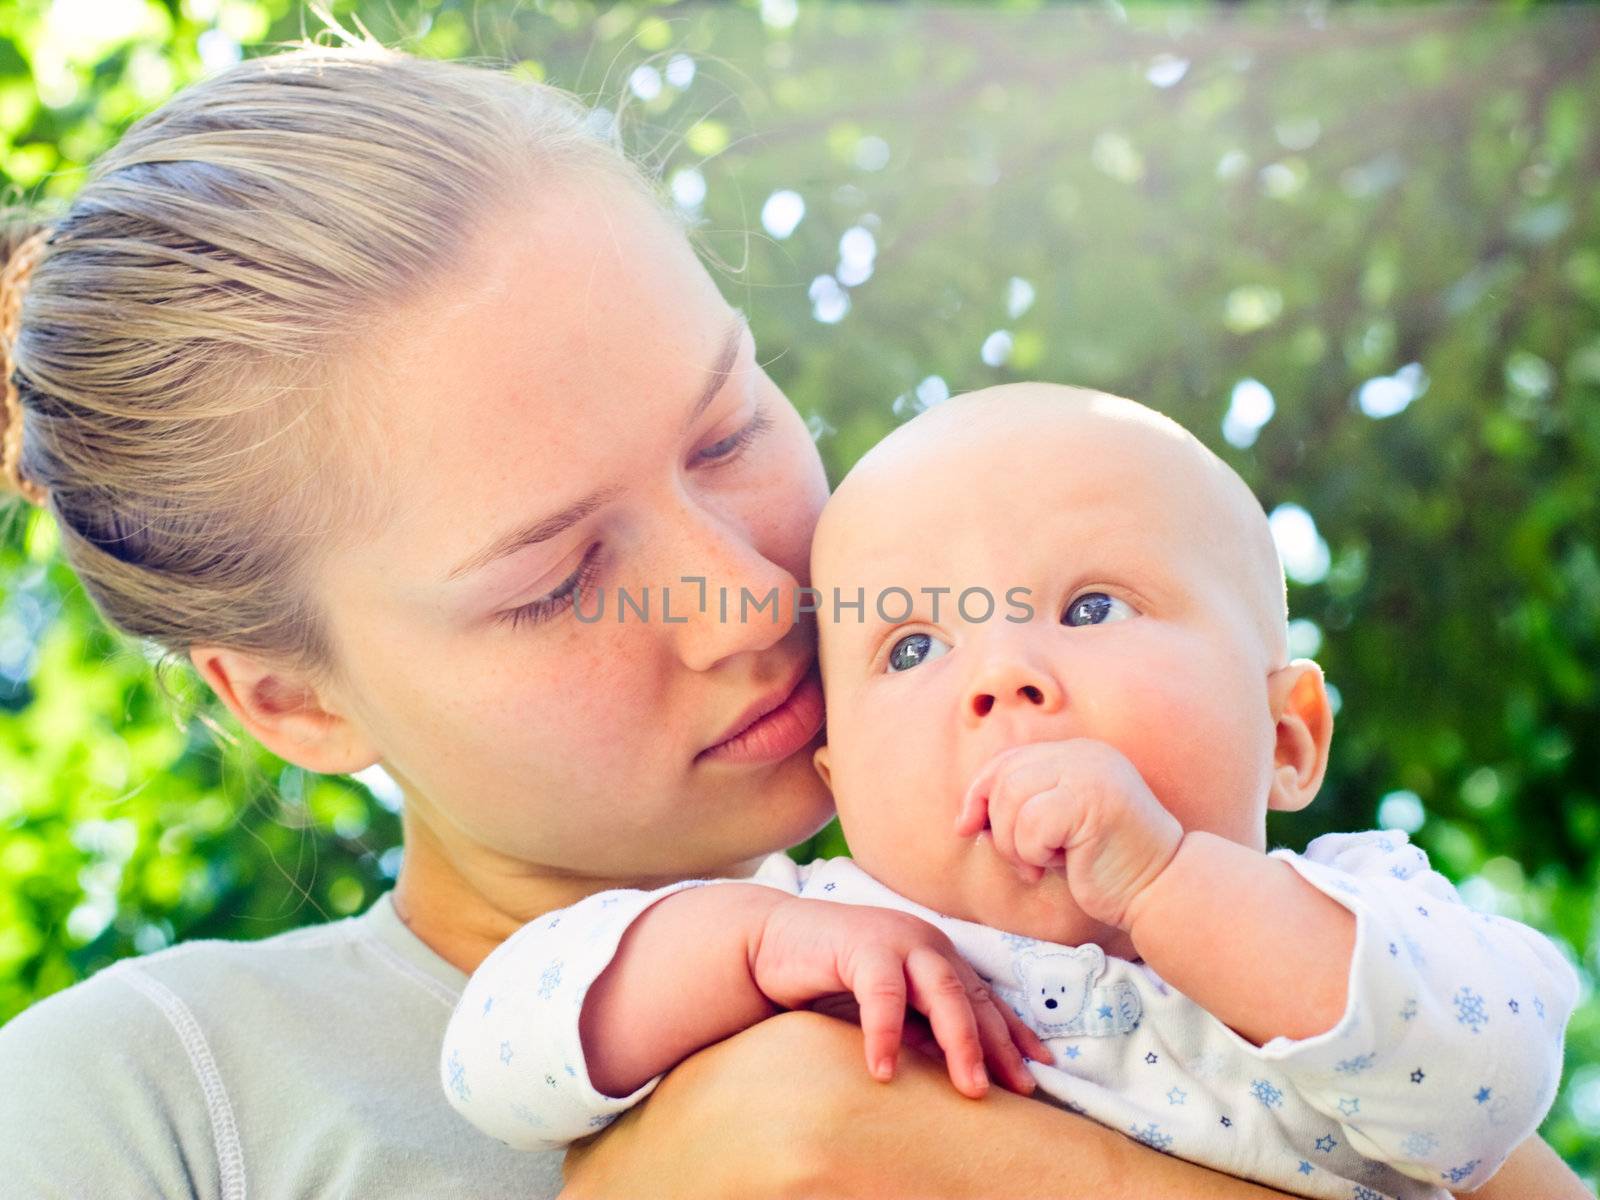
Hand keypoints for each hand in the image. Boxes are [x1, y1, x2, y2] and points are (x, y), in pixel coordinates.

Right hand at [752, 896, 1052, 1098]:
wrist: (770, 942)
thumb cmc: (830, 976)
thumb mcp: (888, 1007)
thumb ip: (921, 1026)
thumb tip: (958, 1065)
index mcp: (936, 954)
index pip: (984, 997)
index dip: (1013, 1032)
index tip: (1039, 1066)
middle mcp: (925, 942)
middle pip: (972, 997)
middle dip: (997, 1045)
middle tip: (1018, 1088)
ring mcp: (895, 939)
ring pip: (942, 991)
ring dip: (959, 1042)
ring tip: (970, 1087)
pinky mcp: (860, 945)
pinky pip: (883, 995)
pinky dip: (887, 1033)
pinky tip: (885, 1069)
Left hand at [954, 738, 1183, 929]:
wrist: (1160, 888)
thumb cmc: (1106, 865)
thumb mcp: (1058, 826)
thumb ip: (1022, 809)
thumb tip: (965, 818)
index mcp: (1076, 754)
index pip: (1007, 760)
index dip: (979, 792)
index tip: (967, 827)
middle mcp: (1083, 754)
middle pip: (1004, 777)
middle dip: (997, 826)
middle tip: (1025, 861)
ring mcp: (1089, 773)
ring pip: (1011, 798)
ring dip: (1014, 844)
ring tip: (1040, 865)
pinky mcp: (1091, 800)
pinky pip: (1031, 823)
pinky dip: (1033, 852)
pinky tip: (1059, 865)